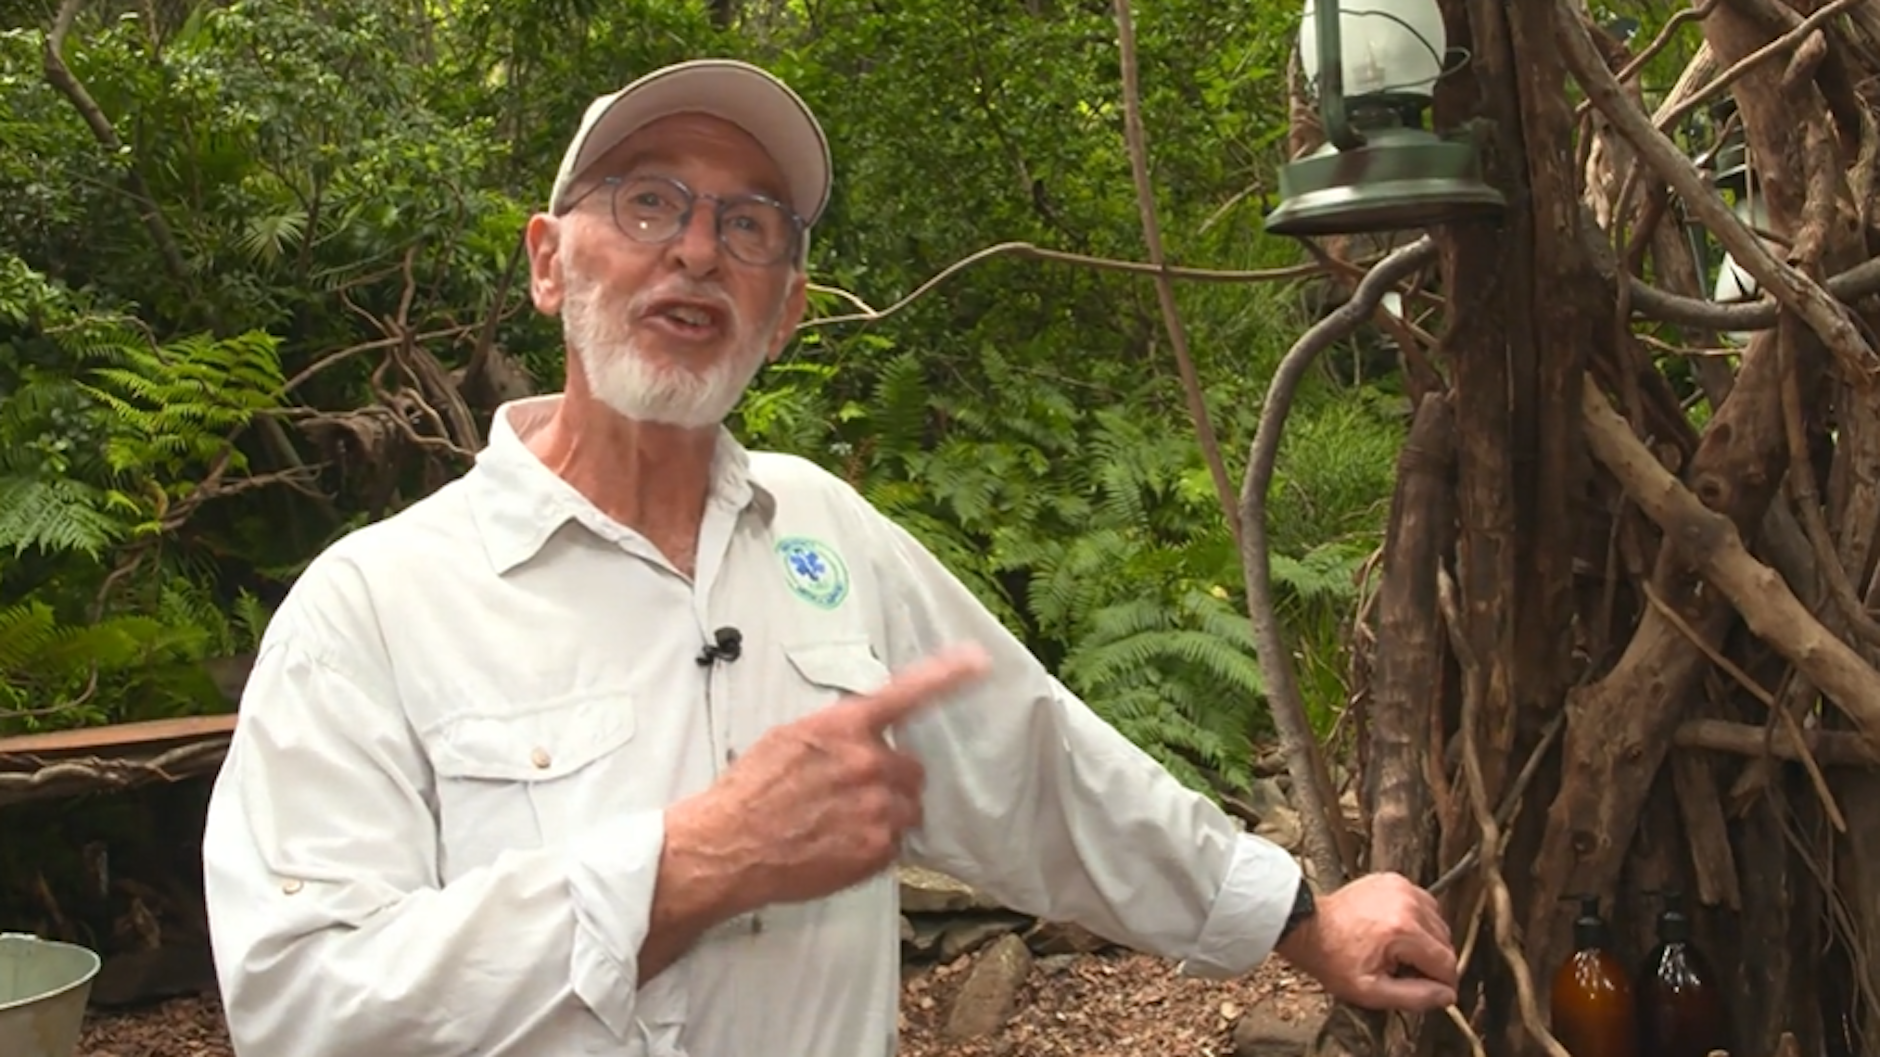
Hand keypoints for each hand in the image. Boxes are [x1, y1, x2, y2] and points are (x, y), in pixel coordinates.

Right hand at [671, 644, 990, 909]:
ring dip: (886, 813)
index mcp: (843, 728)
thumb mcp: (788, 740)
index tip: (977, 660)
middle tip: (854, 793)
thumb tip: (860, 736)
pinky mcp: (875, 850)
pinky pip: (894, 845)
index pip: (906, 694)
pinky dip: (874, 846)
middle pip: (911, 768)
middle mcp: (867, 764)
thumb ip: (834, 734)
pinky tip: (838, 846)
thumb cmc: (749, 792)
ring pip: (908, 808)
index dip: (946, 676)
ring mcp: (876, 809)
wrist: (727, 846)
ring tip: (842, 823)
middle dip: (891, 778)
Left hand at [1274, 872, 1458, 1011]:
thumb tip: (1446, 996)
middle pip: (1445, 941)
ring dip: (1427, 941)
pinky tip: (1398, 933)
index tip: (1435, 992)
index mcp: (1404, 931)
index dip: (1444, 983)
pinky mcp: (1395, 880)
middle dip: (1432, 962)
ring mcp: (1401, 887)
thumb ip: (1415, 997)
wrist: (1308, 928)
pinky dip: (1418, 920)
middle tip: (1407, 972)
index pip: (1446, 962)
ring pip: (1438, 922)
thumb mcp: (1372, 991)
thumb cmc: (1334, 958)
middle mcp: (1407, 903)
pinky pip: (1424, 904)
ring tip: (1400, 952)